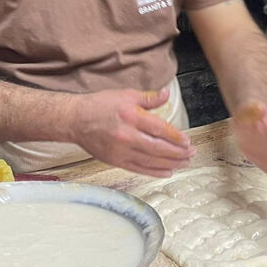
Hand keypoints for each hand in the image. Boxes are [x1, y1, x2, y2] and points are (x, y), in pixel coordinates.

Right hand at [68, 88, 193, 176]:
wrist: (75, 120)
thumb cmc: (100, 105)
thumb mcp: (126, 95)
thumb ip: (148, 98)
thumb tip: (166, 94)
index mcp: (132, 117)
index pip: (160, 129)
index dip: (176, 137)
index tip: (187, 141)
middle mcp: (127, 136)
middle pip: (158, 148)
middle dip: (178, 153)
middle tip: (191, 153)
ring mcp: (121, 151)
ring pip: (151, 161)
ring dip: (171, 163)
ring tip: (184, 163)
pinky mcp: (115, 160)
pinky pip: (139, 169)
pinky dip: (155, 172)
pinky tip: (167, 172)